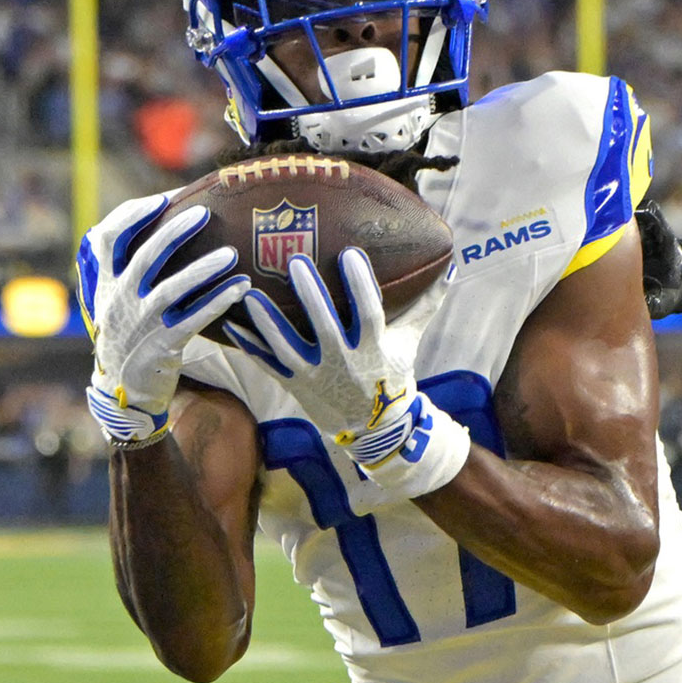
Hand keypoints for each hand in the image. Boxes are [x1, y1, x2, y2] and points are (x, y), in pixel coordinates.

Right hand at [76, 194, 250, 446]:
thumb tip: (167, 227)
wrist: (123, 390)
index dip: (132, 216)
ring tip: (232, 254)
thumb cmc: (132, 334)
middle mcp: (119, 300)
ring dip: (203, 269)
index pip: (107, 239)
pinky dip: (217, 301)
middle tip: (204, 214)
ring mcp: (139, 323)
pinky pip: (193, 319)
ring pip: (171, 289)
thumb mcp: (118, 301)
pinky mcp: (162, 345)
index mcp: (105, 284)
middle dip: (174, 232)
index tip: (162, 200)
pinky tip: (240, 288)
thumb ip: (131, 270)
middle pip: (144, 257)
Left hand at [223, 249, 470, 497]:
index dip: (360, 285)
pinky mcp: (295, 385)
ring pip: (288, 347)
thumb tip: (451, 267)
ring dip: (267, 322)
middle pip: (324, 326)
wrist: (375, 428)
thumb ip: (426, 304)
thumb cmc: (392, 374)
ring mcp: (316, 376)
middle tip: (294, 263)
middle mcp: (344, 362)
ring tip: (249, 295)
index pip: (369, 312)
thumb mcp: (410, 340)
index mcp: (373, 347)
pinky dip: (249, 346)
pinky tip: (230, 324)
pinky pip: (268, 364)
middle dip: (309, 295)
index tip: (349, 254)